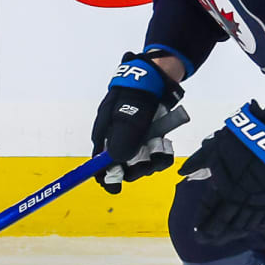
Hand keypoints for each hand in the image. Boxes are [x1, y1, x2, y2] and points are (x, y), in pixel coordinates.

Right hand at [90, 51, 183, 192]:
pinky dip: (162, 152)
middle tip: (146, 157)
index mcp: (104, 135)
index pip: (99, 163)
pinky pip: (157, 156)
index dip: (106, 177)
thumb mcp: (127, 115)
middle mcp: (119, 140)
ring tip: (158, 144)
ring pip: (143, 164)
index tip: (114, 187)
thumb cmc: (136, 94)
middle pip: (123, 168)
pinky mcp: (152, 138)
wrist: (158, 77)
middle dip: (136, 167)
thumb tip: (116, 162)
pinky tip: (165, 142)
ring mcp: (137, 140)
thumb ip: (122, 139)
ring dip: (152, 159)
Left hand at [178, 100, 264, 242]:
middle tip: (206, 241)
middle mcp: (240, 199)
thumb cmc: (239, 140)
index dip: (203, 224)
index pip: (210, 212)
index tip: (197, 233)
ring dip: (233, 234)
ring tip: (225, 239)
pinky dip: (256, 227)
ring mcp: (259, 201)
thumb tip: (181, 171)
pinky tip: (249, 231)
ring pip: (245, 225)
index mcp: (223, 188)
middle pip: (226, 224)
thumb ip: (197, 161)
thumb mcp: (214, 147)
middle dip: (215, 235)